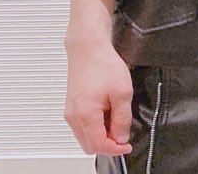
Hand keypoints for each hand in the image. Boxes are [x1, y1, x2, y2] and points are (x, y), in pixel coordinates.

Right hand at [64, 38, 132, 156]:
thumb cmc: (103, 65)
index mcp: (85, 115)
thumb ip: (122, 119)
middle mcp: (74, 117)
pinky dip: (95, 128)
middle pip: (89, 146)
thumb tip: (121, 137)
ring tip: (116, 120)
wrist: (88, 49)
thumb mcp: (123, 93)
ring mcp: (70, 113)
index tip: (127, 145)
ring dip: (101, 136)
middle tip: (123, 135)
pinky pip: (82, 127)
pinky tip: (107, 115)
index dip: (115, 149)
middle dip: (108, 145)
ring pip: (85, 138)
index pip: (98, 145)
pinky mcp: (72, 108)